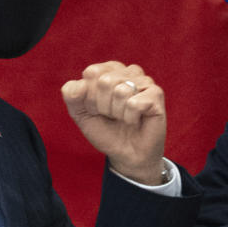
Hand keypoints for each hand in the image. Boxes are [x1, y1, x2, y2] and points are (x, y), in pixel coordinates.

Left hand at [61, 61, 166, 184]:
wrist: (126, 155)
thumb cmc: (106, 131)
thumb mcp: (81, 114)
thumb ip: (71, 96)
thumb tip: (81, 85)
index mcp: (110, 70)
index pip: (91, 73)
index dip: (89, 97)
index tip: (97, 109)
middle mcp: (128, 71)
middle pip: (105, 81)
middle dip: (103, 106)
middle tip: (112, 116)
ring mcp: (145, 82)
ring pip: (120, 91)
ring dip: (117, 113)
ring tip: (123, 118)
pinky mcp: (156, 95)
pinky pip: (134, 104)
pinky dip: (130, 118)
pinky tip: (135, 121)